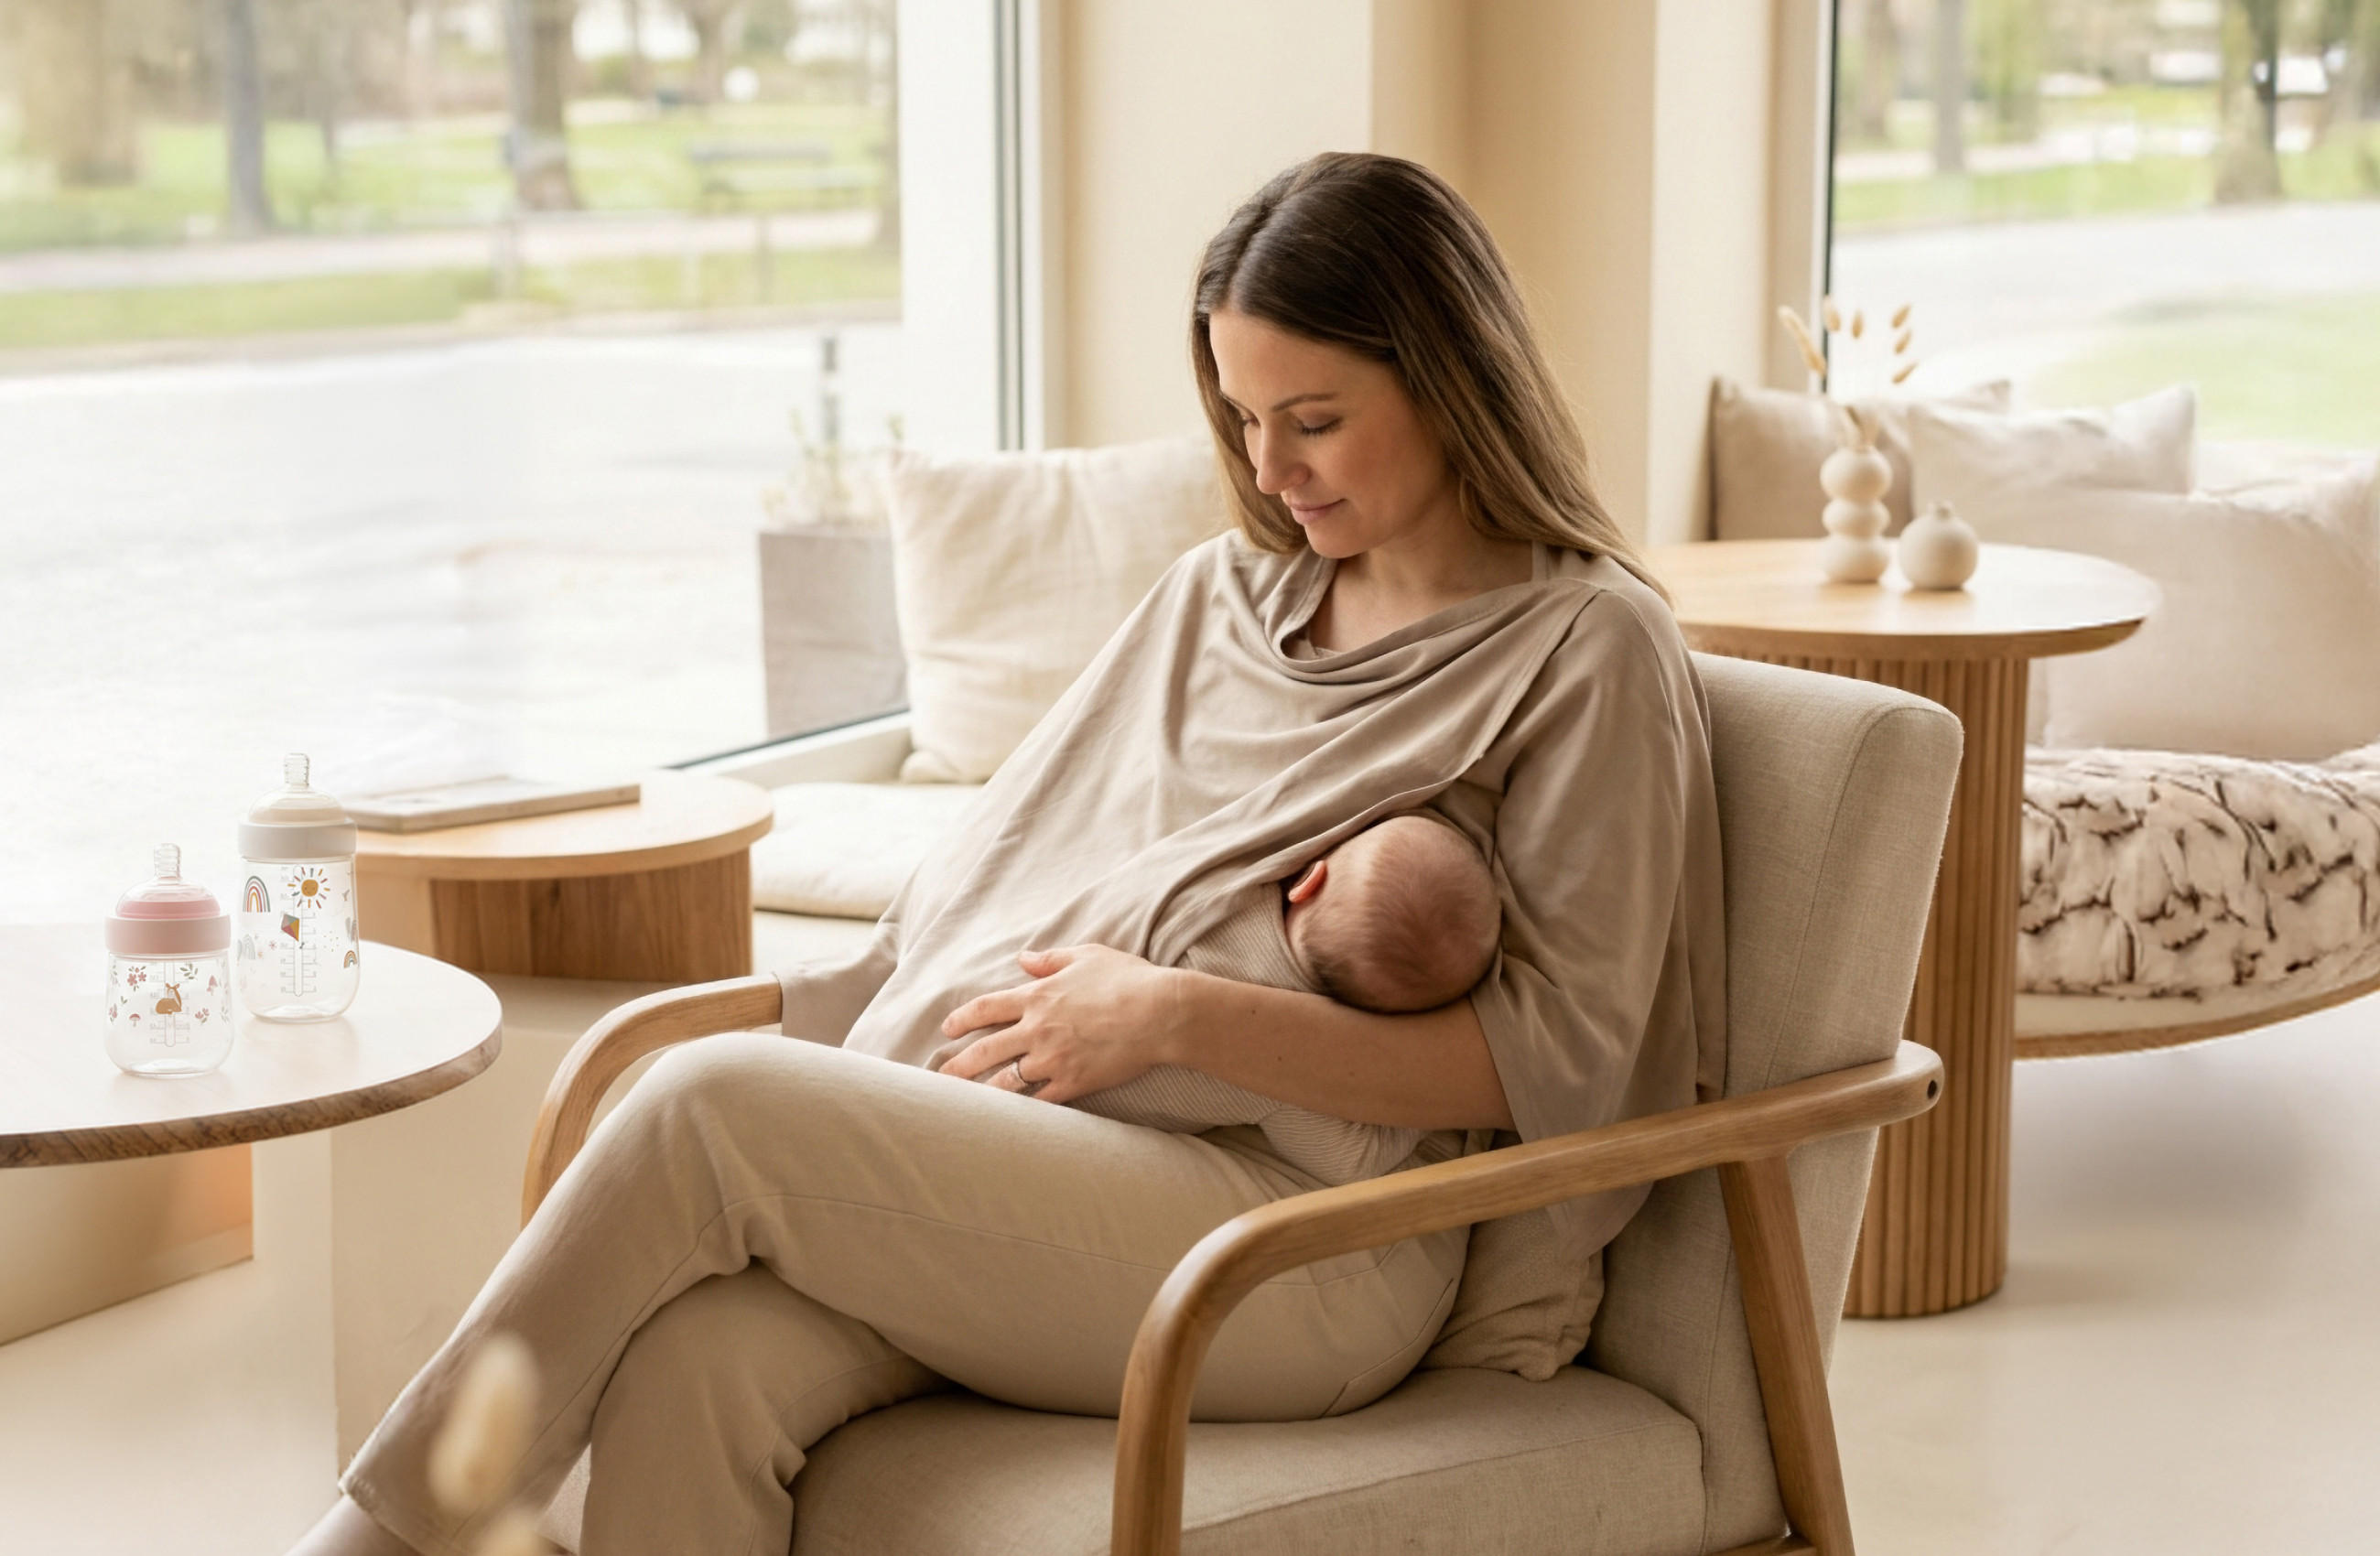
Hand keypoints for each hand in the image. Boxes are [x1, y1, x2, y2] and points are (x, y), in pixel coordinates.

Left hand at [932, 945, 1179, 1103]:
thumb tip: (1024, 958)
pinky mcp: (1073, 1083)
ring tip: (965, 1103)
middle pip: (985, 1050)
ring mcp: (1053, 1059)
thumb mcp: (1087, 956)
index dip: (962, 1018)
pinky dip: (1022, 1110)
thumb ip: (1051, 959)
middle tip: (939, 1076)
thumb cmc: (1128, 979)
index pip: (986, 1008)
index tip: (947, 1028)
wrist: (1160, 1013)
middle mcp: (1037, 1029)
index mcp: (1038, 996)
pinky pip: (1039, 1102)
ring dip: (982, 1092)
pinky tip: (1009, 1118)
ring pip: (1005, 1081)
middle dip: (957, 1064)